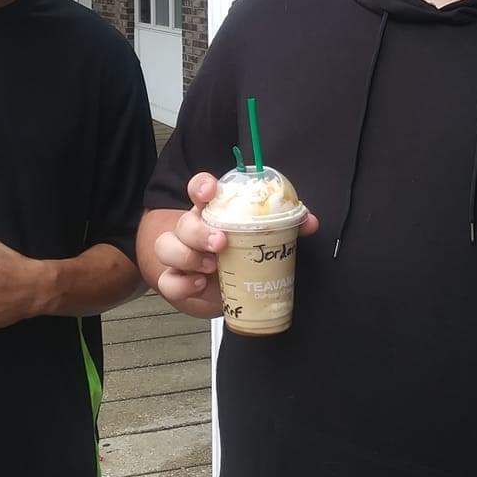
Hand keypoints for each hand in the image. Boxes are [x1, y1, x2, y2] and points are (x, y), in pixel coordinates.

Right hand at [153, 173, 318, 319]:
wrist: (223, 290)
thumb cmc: (240, 255)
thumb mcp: (262, 238)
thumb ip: (285, 227)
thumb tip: (310, 221)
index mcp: (212, 214)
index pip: (199, 190)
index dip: (202, 186)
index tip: (211, 190)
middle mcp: (191, 232)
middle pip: (184, 222)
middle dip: (199, 231)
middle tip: (220, 242)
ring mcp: (180, 257)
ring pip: (166, 247)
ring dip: (188, 255)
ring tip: (211, 267)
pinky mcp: (176, 282)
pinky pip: (168, 281)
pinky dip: (182, 283)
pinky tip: (199, 284)